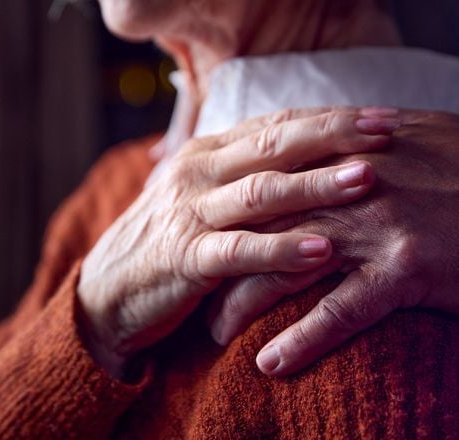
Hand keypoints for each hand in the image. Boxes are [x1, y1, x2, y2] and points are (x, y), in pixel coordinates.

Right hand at [77, 107, 396, 376]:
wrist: (107, 290)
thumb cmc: (165, 241)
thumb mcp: (200, 195)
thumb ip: (240, 173)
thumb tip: (301, 157)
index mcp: (205, 154)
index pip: (273, 125)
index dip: (327, 118)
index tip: (378, 117)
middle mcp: (197, 174)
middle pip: (271, 147)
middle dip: (331, 136)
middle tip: (385, 131)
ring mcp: (189, 214)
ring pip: (259, 193)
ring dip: (313, 186)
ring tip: (364, 181)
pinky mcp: (184, 259)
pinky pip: (239, 251)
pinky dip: (280, 250)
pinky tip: (321, 250)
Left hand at [208, 109, 458, 375]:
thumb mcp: (405, 140)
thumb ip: (351, 145)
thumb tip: (314, 145)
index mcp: (341, 155)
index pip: (263, 185)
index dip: (226, 216)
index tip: (200, 241)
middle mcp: (347, 187)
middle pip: (259, 228)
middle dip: (219, 263)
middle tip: (191, 292)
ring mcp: (374, 226)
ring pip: (284, 268)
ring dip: (243, 305)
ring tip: (216, 334)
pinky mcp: (405, 268)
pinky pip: (340, 310)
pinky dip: (302, 340)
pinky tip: (271, 365)